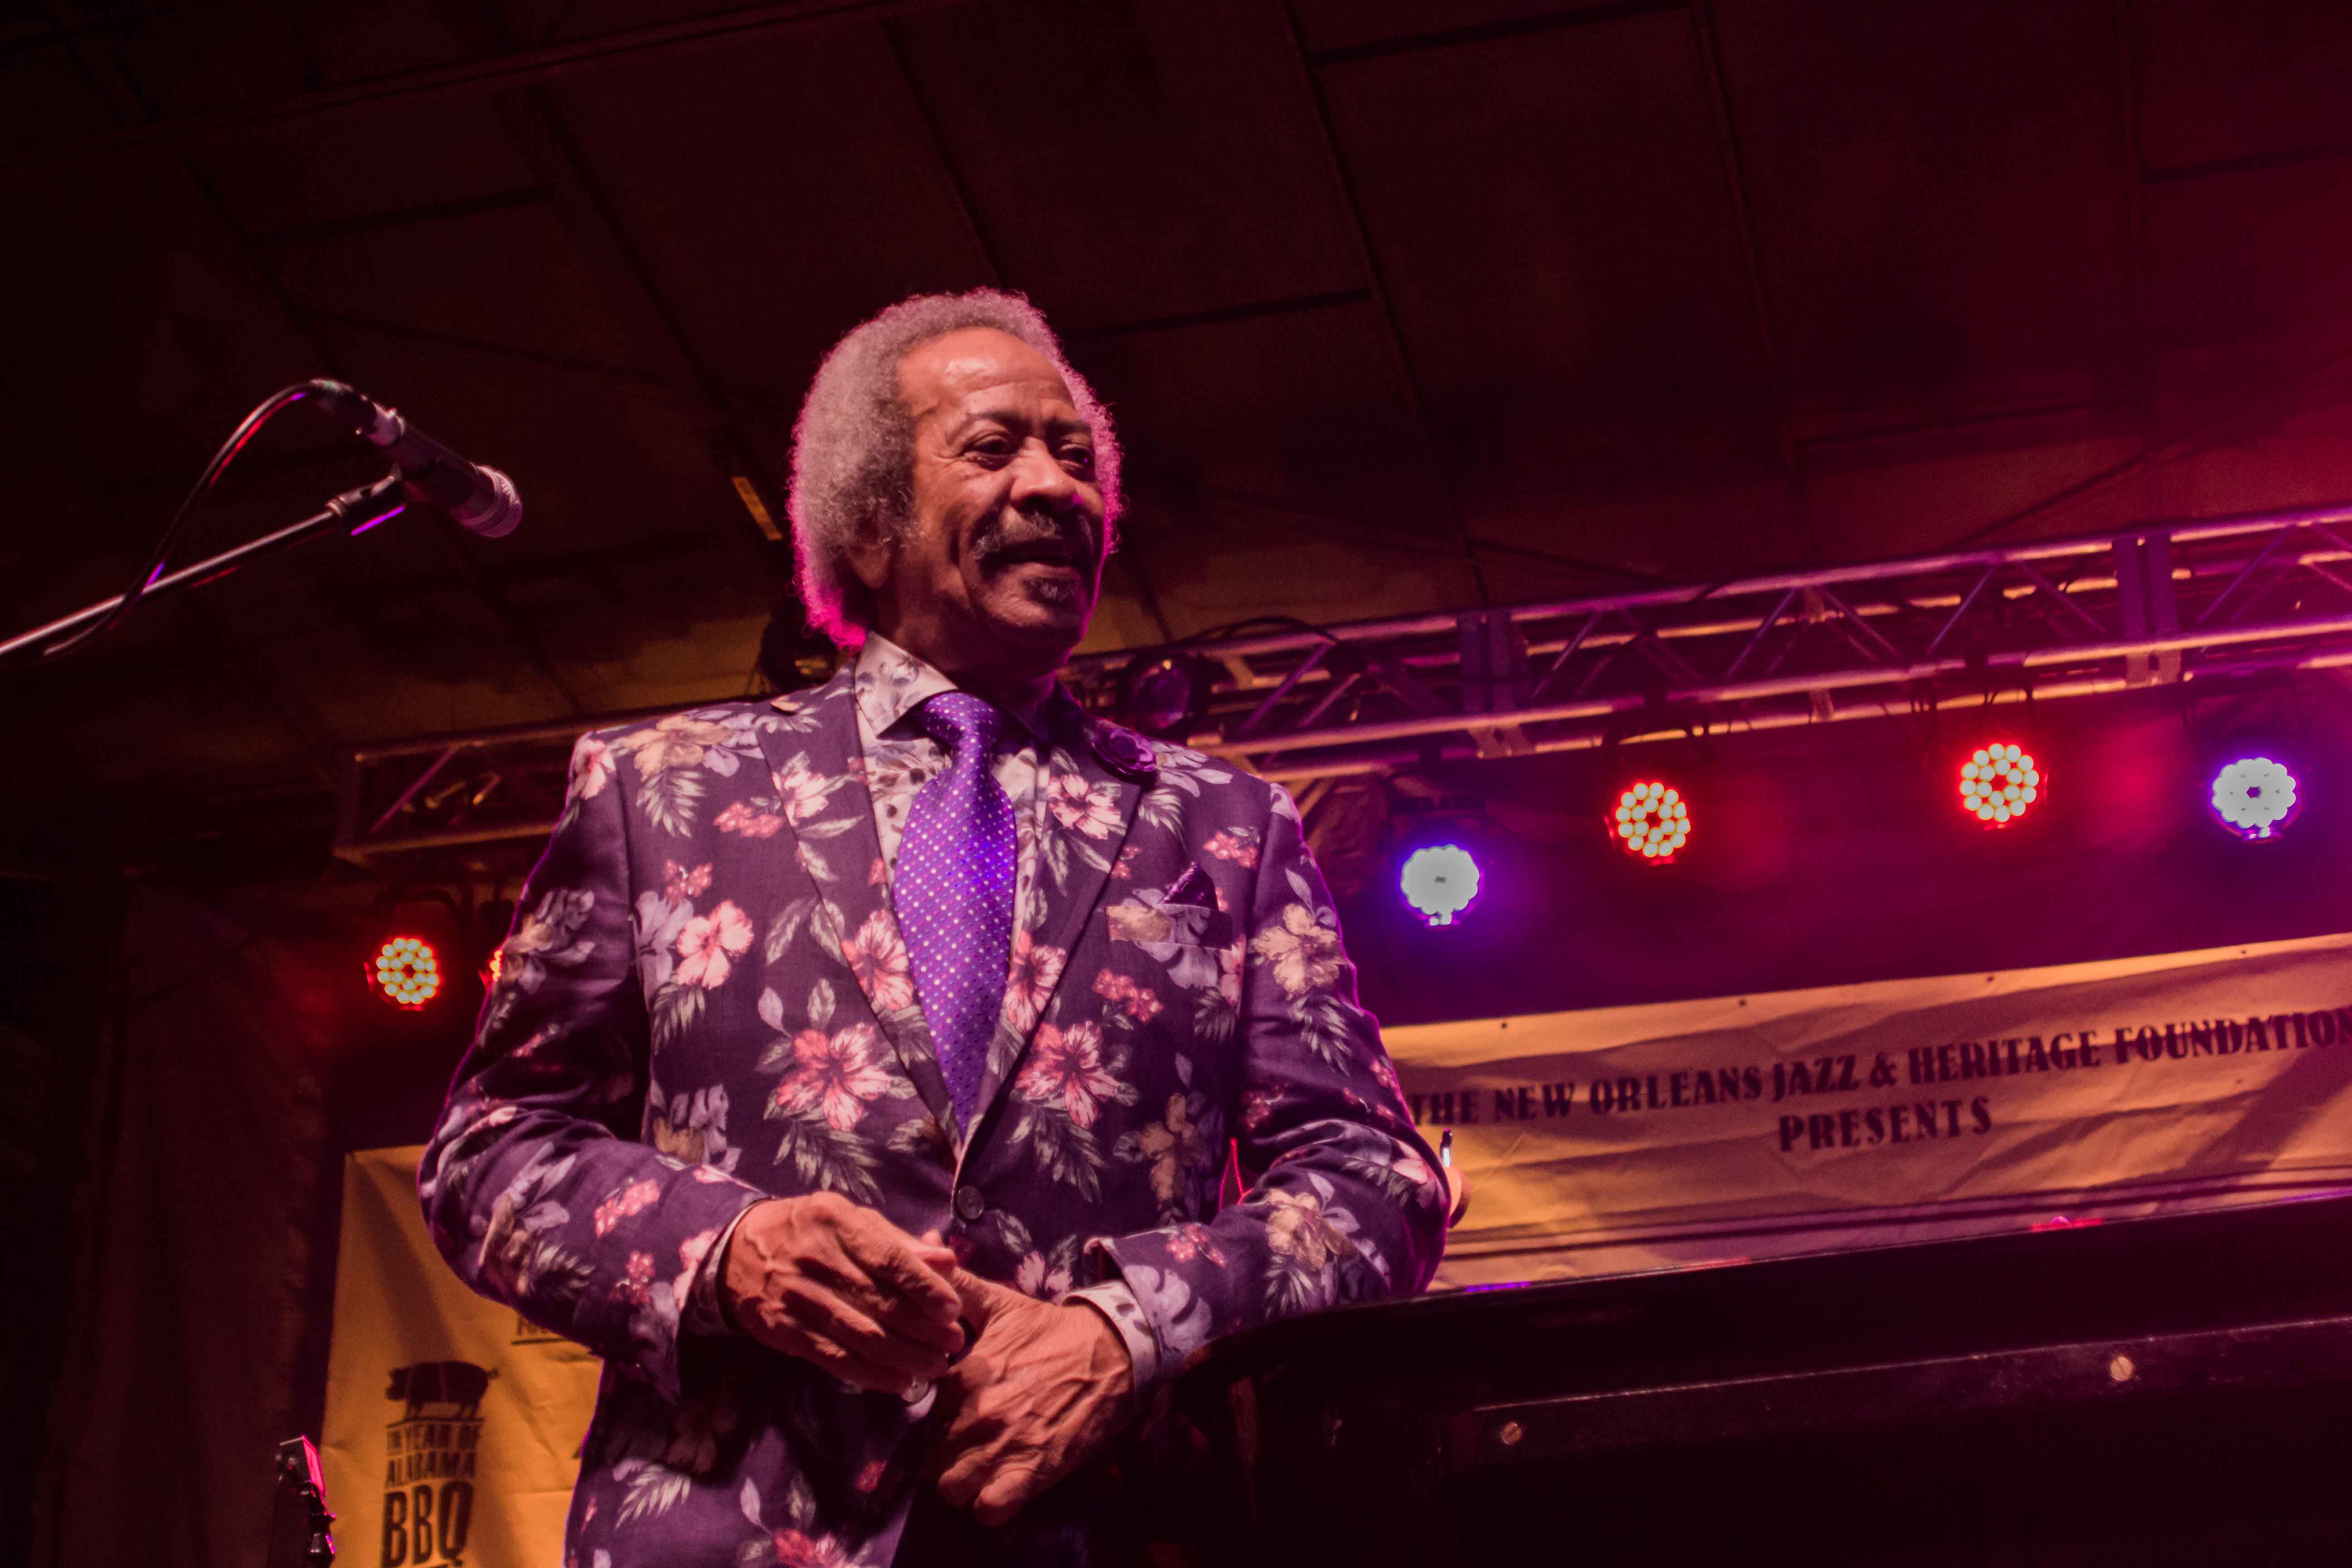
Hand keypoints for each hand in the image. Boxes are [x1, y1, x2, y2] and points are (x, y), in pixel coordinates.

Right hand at [721, 1193, 962, 1394]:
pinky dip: (871, 1374)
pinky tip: (899, 1381)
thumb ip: (900, 1243)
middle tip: (954, 1344)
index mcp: (837, 1222)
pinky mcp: (785, 1331)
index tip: (954, 1310)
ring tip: (936, 1366)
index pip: (888, 1259)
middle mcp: (815, 1259)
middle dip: (923, 1329)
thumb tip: (948, 1261)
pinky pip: (834, 1358)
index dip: (924, 1288)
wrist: (738, 1252)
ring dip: (904, 1356)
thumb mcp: (851, 1221)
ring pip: (860, 1335)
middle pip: (878, 1302)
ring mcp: (797, 1298)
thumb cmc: (812, 1232)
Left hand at [933, 1268, 1134, 1526]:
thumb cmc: (1051, 1331)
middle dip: (946, 1455)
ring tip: (981, 1467)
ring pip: (953, 1489)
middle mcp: (978, 1416)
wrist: (1112, 1353)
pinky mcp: (1034, 1474)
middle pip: (932, 1459)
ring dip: (964, 1483)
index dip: (934, 1420)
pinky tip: (1000, 1486)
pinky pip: (990, 1511)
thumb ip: (956, 1285)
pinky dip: (990, 1506)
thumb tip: (925, 1247)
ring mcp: (1005, 1448)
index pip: (922, 1416)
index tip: (953, 1415)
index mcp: (965, 1376)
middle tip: (968, 1444)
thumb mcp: (1000, 1303)